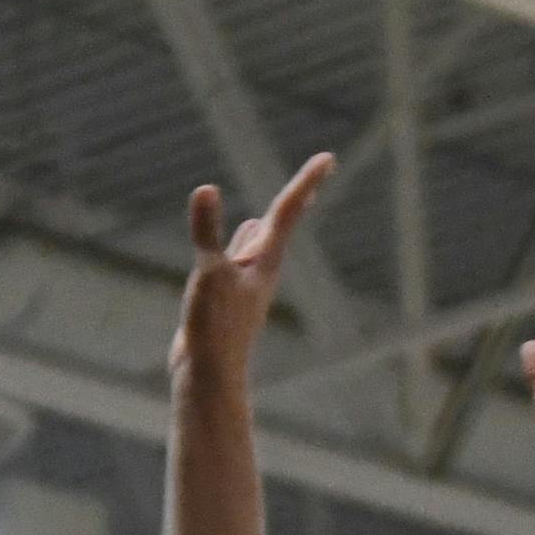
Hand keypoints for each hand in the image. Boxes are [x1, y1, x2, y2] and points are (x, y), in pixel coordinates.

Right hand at [171, 152, 335, 382]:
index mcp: (265, 261)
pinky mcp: (224, 302)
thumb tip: (206, 190)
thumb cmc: (213, 329)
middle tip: (317, 177)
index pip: (288, 211)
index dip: (306, 181)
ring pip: (257, 249)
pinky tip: (234, 250)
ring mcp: (243, 288)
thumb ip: (207, 232)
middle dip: (296, 200)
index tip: (328, 157)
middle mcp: (260, 271)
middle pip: (281, 226)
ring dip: (267, 227)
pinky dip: (235, 250)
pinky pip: (234, 266)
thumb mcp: (209, 274)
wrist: (209, 377)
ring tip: (276, 212)